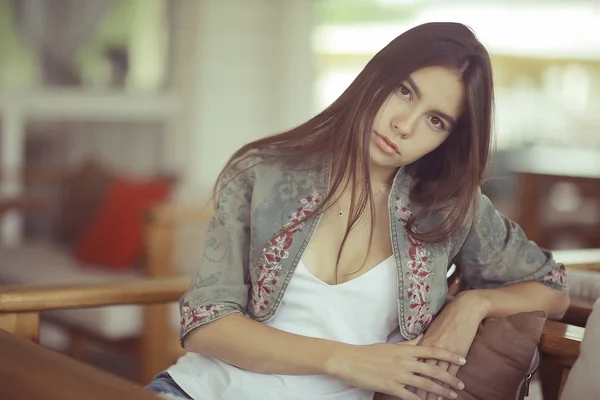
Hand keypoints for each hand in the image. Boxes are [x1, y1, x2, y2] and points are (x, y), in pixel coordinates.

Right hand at [326, 335, 465, 399]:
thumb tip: (421, 337)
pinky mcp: (391, 387)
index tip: (462, 360)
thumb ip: (407, 344)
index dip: (448, 356)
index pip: (432, 351)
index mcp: (405, 350)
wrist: (350, 361)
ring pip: (426, 384)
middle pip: (433, 370)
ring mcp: (399, 375)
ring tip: (452, 396)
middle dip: (449, 378)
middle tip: (461, 385)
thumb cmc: (369, 352)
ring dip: (441, 391)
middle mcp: (405, 362)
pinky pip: (411, 396)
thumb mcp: (390, 346)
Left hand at [415, 292, 487, 399]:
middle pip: (422, 371)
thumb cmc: (446, 317)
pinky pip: (451, 372)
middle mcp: (431, 348)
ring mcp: (445, 352)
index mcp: (423, 341)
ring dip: (433, 389)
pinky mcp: (457, 354)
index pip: (412, 362)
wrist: (464, 309)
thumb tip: (413, 349)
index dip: (406, 375)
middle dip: (418, 387)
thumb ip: (422, 340)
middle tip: (415, 399)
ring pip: (436, 375)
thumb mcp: (431, 329)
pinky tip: (446, 392)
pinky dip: (448, 383)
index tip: (400, 386)